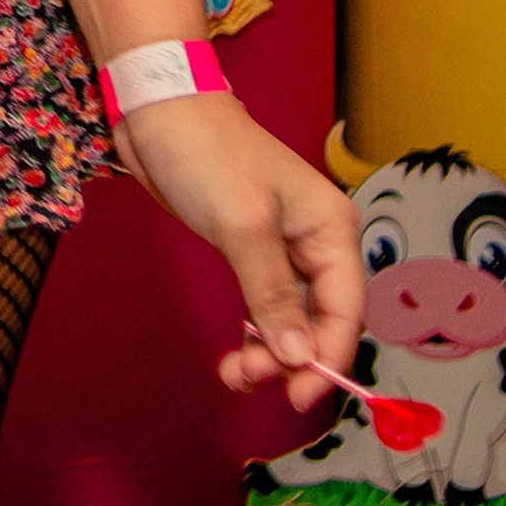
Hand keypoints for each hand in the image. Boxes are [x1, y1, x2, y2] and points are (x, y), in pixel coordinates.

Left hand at [116, 92, 364, 411]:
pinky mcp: (248, 251)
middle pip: (321, 320)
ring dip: (268, 352)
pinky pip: (263, 306)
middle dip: (291, 357)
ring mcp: (282, 248)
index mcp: (331, 230)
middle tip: (250, 378)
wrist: (158, 110)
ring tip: (235, 374)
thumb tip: (301, 357)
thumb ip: (273, 296)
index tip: (299, 395)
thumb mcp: (243, 227)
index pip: (346, 310)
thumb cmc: (207, 153)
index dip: (328, 358)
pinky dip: (253, 334)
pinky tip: (236, 355)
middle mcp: (315, 242)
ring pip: (290, 319)